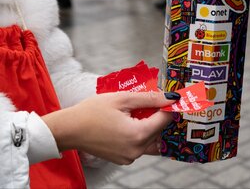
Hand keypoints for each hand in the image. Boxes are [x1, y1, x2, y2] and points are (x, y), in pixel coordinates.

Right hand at [42, 91, 174, 164]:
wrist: (69, 129)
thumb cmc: (92, 111)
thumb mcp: (123, 99)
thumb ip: (149, 98)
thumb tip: (171, 97)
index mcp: (138, 135)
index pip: (165, 120)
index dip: (168, 107)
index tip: (169, 98)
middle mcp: (136, 150)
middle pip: (159, 131)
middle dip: (158, 115)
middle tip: (151, 101)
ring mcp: (130, 157)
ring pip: (151, 140)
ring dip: (150, 125)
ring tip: (139, 111)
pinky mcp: (123, 159)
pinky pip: (140, 146)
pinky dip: (140, 133)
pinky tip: (131, 121)